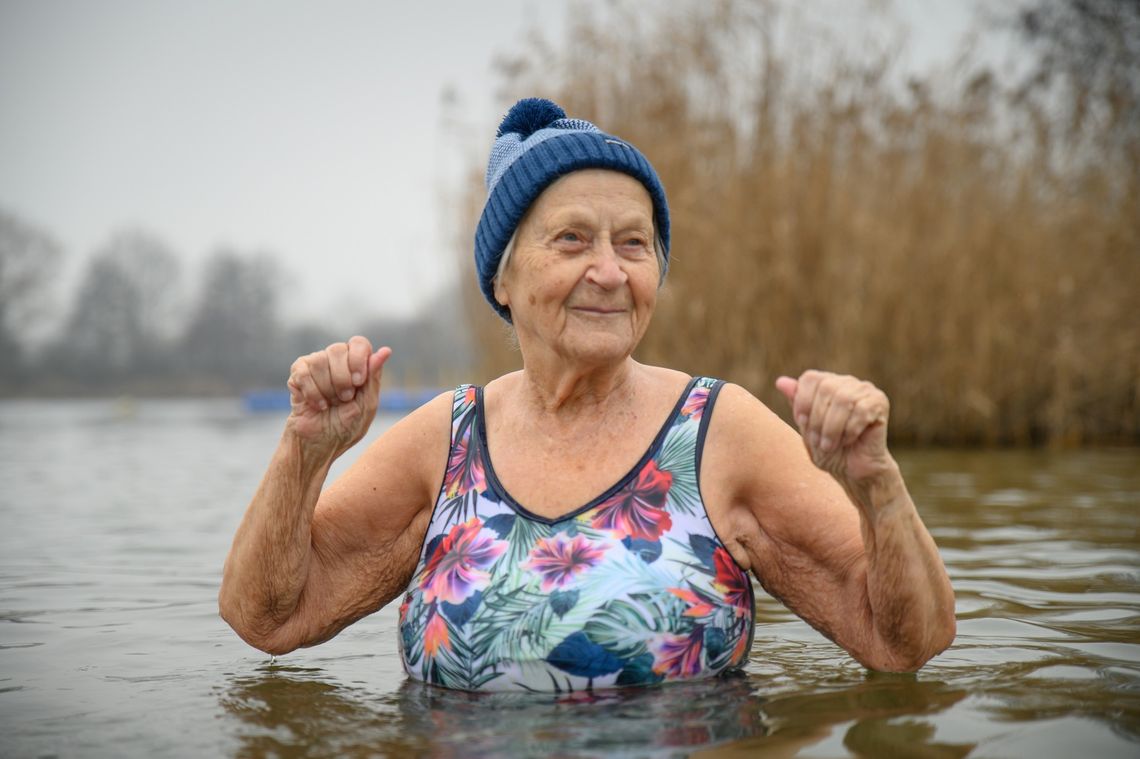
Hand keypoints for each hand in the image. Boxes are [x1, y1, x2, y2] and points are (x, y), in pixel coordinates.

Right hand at [285, 336, 390, 458]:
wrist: (320, 446)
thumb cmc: (346, 427)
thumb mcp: (367, 405)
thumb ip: (373, 377)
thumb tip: (386, 350)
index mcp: (356, 365)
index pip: (359, 343)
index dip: (358, 359)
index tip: (358, 382)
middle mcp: (335, 361)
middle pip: (338, 349)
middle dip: (342, 379)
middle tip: (344, 399)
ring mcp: (315, 366)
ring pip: (319, 361)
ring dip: (327, 389)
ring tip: (330, 404)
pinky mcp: (297, 375)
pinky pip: (303, 372)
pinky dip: (312, 393)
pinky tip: (317, 405)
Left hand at [775, 370, 893, 489]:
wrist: (853, 472)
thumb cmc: (829, 451)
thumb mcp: (806, 428)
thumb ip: (797, 404)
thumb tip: (780, 381)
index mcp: (827, 384)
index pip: (811, 378)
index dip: (803, 401)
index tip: (802, 423)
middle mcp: (847, 382)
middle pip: (826, 387)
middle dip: (817, 418)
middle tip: (818, 441)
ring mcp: (865, 390)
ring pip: (844, 399)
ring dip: (832, 427)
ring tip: (830, 445)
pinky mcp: (880, 402)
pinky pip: (862, 410)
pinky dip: (850, 430)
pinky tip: (849, 441)